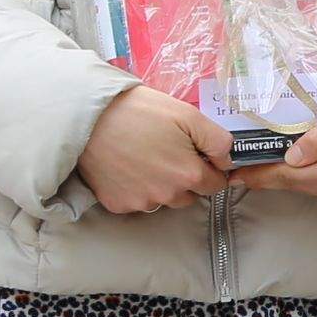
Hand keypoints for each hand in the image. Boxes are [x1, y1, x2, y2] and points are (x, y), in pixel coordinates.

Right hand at [76, 85, 234, 214]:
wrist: (87, 118)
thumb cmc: (139, 111)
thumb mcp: (187, 115)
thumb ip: (217, 140)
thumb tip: (229, 161)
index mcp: (189, 175)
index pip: (215, 184)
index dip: (209, 168)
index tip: (196, 154)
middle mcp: (168, 195)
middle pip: (190, 195)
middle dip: (185, 177)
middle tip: (167, 150)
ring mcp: (141, 202)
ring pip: (163, 199)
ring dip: (161, 185)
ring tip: (144, 156)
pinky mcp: (118, 205)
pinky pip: (137, 201)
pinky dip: (136, 188)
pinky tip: (126, 165)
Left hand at [232, 87, 316, 202]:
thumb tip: (291, 158)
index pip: (290, 176)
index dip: (261, 175)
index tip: (235, 174)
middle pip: (300, 186)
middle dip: (270, 178)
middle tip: (241, 170)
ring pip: (315, 188)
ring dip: (288, 179)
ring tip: (263, 169)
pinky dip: (310, 178)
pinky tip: (297, 169)